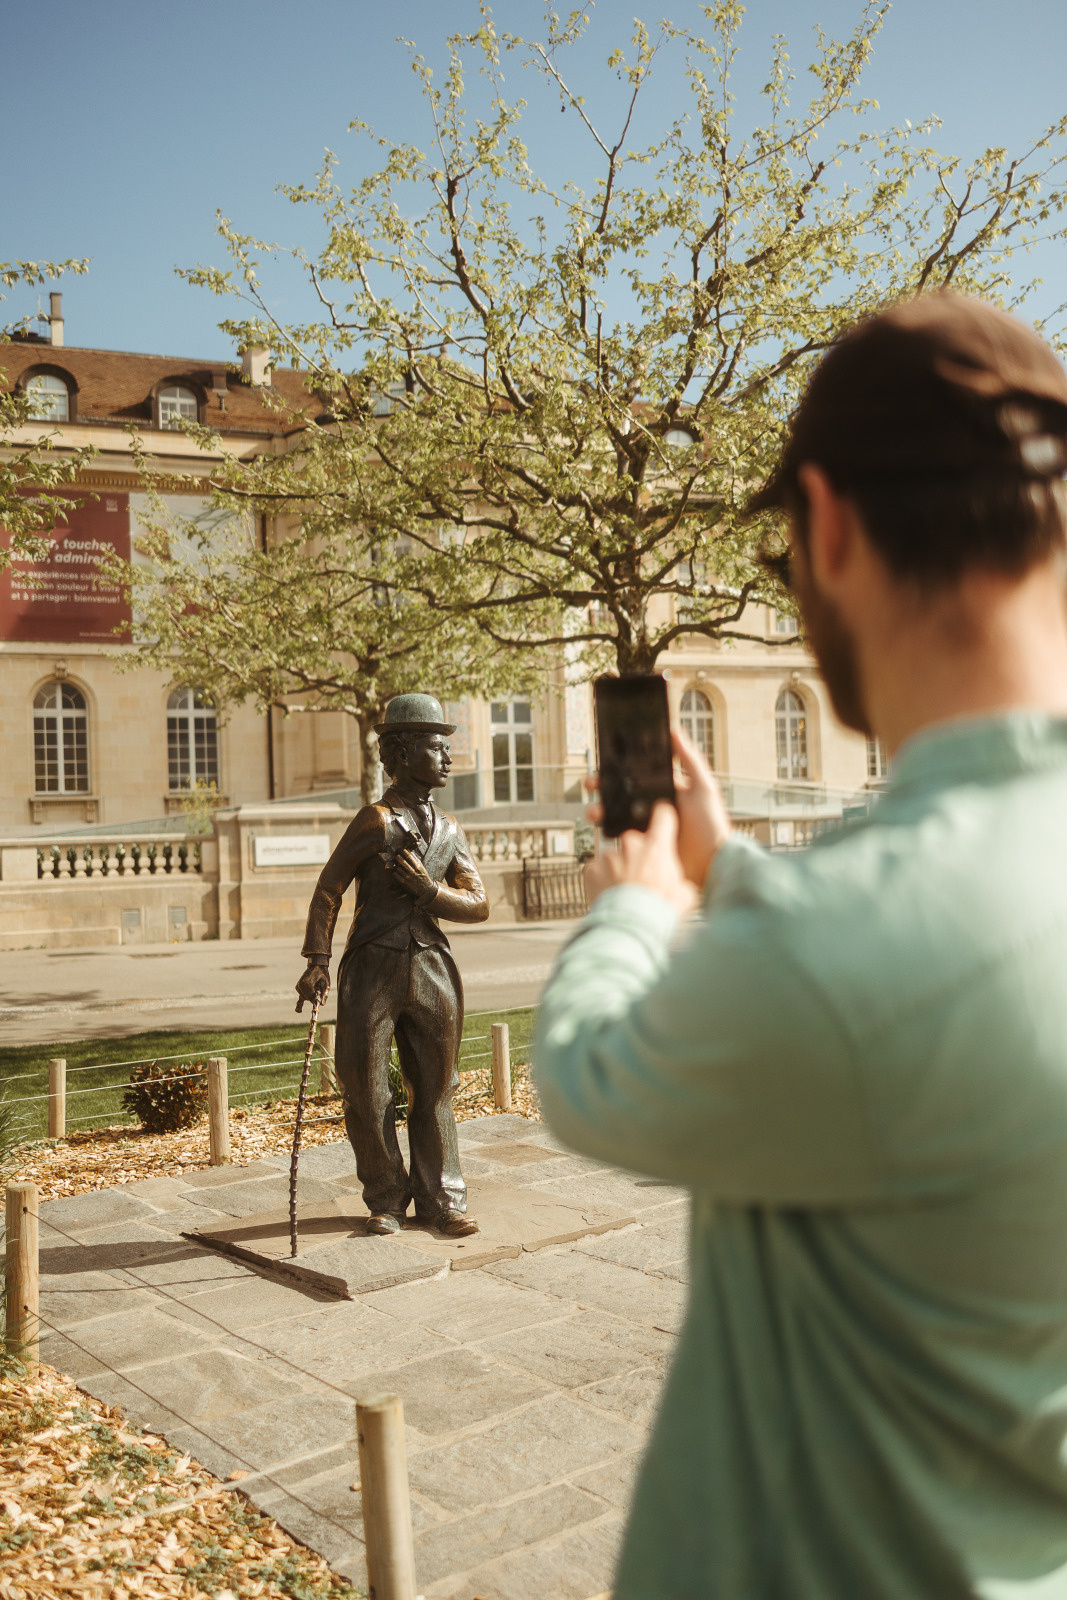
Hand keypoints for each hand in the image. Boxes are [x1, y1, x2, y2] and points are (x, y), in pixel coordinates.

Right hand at [295, 961, 329, 1012]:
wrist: (317, 966)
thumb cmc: (322, 974)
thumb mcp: (325, 983)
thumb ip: (324, 993)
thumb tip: (322, 1004)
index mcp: (307, 983)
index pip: (311, 997)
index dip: (316, 999)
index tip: (320, 998)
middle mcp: (301, 985)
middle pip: (307, 998)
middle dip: (313, 997)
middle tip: (318, 989)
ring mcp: (299, 986)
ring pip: (304, 998)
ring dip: (310, 996)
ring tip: (315, 987)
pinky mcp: (298, 987)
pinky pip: (298, 997)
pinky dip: (299, 1005)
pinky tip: (299, 1011)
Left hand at [392, 848, 436, 902]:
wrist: (425, 888)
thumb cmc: (422, 876)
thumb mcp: (421, 867)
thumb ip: (415, 860)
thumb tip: (409, 851)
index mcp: (417, 866)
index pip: (409, 856)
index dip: (404, 852)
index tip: (400, 849)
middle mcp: (412, 871)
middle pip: (402, 862)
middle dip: (398, 857)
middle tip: (396, 856)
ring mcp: (408, 877)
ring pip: (398, 868)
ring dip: (397, 866)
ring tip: (398, 866)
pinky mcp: (404, 882)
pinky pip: (396, 875)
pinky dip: (395, 872)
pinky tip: (397, 872)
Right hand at [583, 727, 729, 894]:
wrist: (711, 864)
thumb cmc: (712, 825)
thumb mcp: (704, 787)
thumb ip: (690, 759)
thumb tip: (674, 731)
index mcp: (665, 791)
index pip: (637, 776)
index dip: (619, 769)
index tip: (604, 764)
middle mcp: (653, 807)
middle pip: (621, 794)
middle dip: (602, 788)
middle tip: (591, 785)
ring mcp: (646, 828)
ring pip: (616, 815)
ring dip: (600, 811)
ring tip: (594, 812)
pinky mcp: (643, 847)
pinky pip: (621, 837)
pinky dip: (608, 833)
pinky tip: (603, 830)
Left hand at [583, 802, 697, 913]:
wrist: (630, 924)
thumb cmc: (658, 910)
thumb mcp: (685, 895)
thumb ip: (682, 882)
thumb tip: (683, 888)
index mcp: (656, 846)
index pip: (662, 815)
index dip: (663, 817)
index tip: (662, 819)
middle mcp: (631, 845)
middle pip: (635, 840)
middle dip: (638, 855)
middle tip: (642, 878)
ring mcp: (609, 856)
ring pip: (614, 858)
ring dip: (619, 870)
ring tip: (625, 892)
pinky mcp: (592, 869)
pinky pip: (596, 870)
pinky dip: (601, 880)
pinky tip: (610, 895)